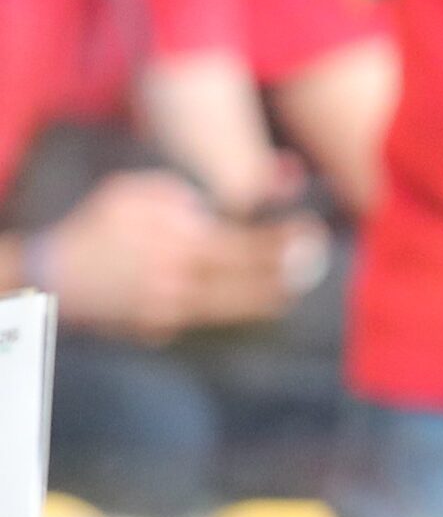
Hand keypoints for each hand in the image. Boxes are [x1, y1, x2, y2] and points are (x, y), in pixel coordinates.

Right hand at [34, 171, 323, 342]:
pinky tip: (250, 303)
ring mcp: (169, 305)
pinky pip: (200, 317)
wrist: (55, 273)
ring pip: (231, 306)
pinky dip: (225, 309)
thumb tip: (213, 209)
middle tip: (313, 262)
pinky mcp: (158, 324)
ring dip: (265, 298)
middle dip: (285, 271)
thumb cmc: (99, 224)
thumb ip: (179, 196)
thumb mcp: (135, 192)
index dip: (282, 242)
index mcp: (178, 241)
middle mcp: (179, 278)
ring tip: (289, 291)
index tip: (309, 232)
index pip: (245, 245)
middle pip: (247, 280)